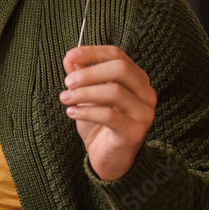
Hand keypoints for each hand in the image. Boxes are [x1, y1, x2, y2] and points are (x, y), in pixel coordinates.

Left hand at [61, 46, 156, 180]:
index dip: (92, 52)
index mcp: (135, 78)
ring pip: (115, 92)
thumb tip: (70, 57)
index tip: (70, 55)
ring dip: (84, 93)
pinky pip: (110, 115)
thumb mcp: (86, 95)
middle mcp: (145, 92)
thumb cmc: (98, 122)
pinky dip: (86, 111)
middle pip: (120, 69)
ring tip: (65, 98)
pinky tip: (71, 112)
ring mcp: (143, 112)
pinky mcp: (135, 131)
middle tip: (67, 82)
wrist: (108, 157)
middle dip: (89, 72)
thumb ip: (80, 75)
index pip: (117, 55)